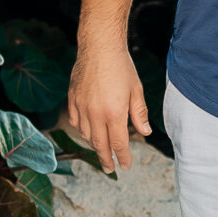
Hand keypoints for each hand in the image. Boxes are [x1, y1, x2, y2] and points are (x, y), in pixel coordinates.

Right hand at [66, 44, 150, 173]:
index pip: (118, 143)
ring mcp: (81, 107)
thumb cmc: (122, 67)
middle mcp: (95, 113)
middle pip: (100, 144)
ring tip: (102, 151)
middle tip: (110, 169)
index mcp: (114, 112)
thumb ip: (139, 114)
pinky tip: (89, 133)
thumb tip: (145, 132)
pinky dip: (82, 131)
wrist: (99, 47)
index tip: (125, 166)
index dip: (122, 157)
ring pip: (86, 135)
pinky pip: (76, 122)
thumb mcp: (136, 91)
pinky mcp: (72, 99)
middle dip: (106, 159)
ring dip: (95, 145)